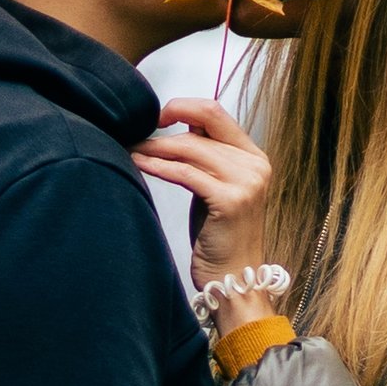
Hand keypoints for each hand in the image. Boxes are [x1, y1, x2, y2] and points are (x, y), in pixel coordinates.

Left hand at [131, 98, 272, 314]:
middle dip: (163, 129)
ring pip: (191, 149)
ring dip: (155, 147)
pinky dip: (158, 165)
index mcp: (254, 156)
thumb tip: (173, 128)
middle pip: (201, 128)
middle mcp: (255, 165)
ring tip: (131, 149)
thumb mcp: (216, 187)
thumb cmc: (220, 236)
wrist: (236, 279)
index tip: (157, 116)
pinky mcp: (230, 201)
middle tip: (134, 133)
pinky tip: (138, 163)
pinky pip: (185, 173)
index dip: (183, 106)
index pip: (216, 113)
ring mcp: (246, 182)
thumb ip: (205, 158)